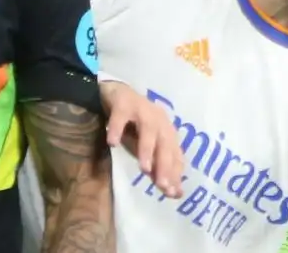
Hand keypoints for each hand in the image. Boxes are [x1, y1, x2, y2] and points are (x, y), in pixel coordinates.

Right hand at [99, 80, 183, 197]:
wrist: (115, 93)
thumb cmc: (133, 126)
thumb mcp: (146, 149)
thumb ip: (158, 169)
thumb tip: (174, 193)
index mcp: (167, 132)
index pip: (175, 155)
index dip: (175, 173)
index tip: (172, 193)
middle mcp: (159, 120)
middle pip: (165, 144)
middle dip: (165, 165)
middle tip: (162, 185)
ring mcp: (141, 109)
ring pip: (148, 130)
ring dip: (147, 149)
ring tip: (144, 168)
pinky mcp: (123, 103)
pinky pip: (120, 117)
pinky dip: (117, 129)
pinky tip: (112, 143)